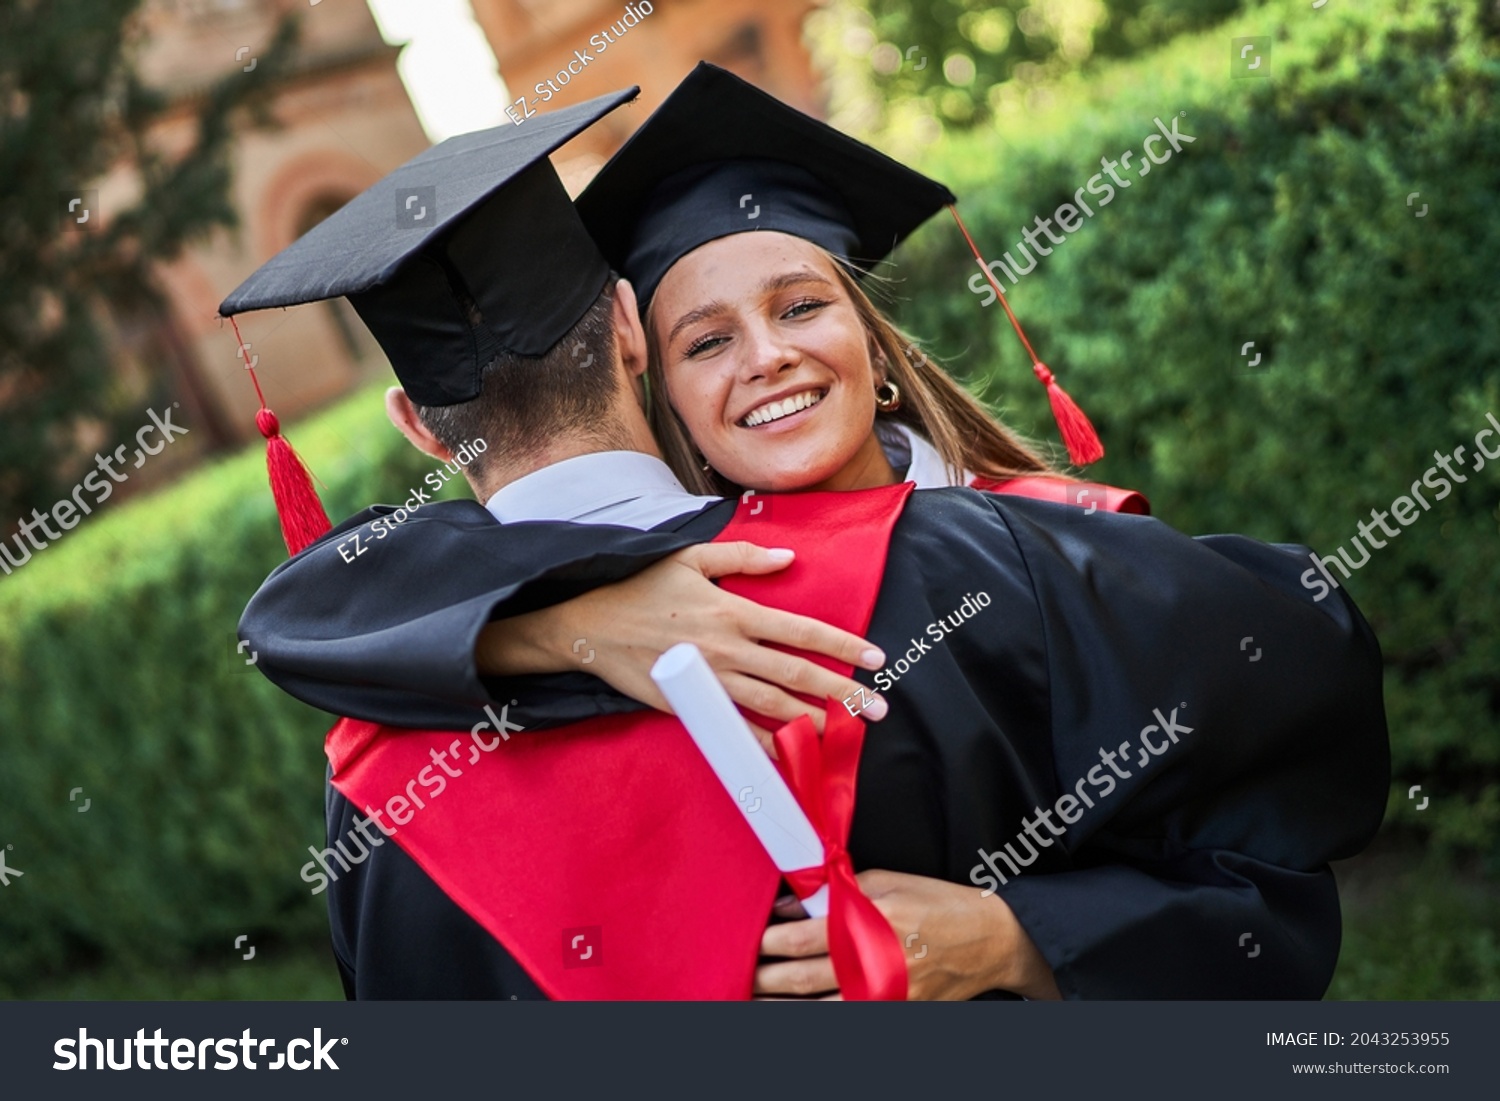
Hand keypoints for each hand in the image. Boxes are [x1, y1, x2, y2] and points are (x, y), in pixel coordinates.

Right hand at [475, 543, 886, 746]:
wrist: (589, 626)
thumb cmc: (641, 586)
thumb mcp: (691, 557)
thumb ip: (743, 557)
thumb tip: (789, 558)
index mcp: (733, 611)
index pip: (801, 630)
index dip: (841, 645)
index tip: (875, 658)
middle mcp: (728, 649)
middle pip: (797, 675)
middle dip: (842, 693)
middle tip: (878, 709)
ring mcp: (710, 681)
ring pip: (773, 706)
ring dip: (814, 720)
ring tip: (847, 731)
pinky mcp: (691, 704)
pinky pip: (735, 729)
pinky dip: (765, 744)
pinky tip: (791, 753)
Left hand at [754, 869, 1060, 1000]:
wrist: (991, 940)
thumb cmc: (937, 903)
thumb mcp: (888, 882)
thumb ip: (835, 892)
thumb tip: (790, 907)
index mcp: (873, 922)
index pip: (807, 938)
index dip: (772, 942)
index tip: (750, 940)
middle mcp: (877, 963)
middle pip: (805, 980)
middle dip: (767, 978)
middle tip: (741, 973)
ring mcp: (887, 995)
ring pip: (820, 1011)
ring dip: (782, 1008)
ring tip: (753, 1001)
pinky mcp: (897, 1011)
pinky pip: (848, 1019)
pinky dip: (818, 1018)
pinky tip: (797, 1014)